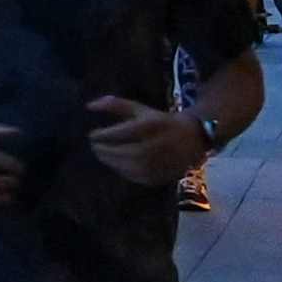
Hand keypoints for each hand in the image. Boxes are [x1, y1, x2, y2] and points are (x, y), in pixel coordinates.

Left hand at [83, 95, 213, 189]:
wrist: (192, 138)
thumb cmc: (160, 122)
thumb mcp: (140, 109)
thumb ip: (114, 105)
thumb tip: (89, 106)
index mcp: (152, 125)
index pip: (122, 132)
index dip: (104, 135)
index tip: (92, 134)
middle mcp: (158, 145)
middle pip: (125, 151)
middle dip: (105, 150)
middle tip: (94, 146)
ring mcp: (161, 163)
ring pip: (130, 166)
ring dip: (111, 161)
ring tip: (101, 154)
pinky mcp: (162, 176)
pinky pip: (137, 176)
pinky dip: (122, 170)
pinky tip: (115, 164)